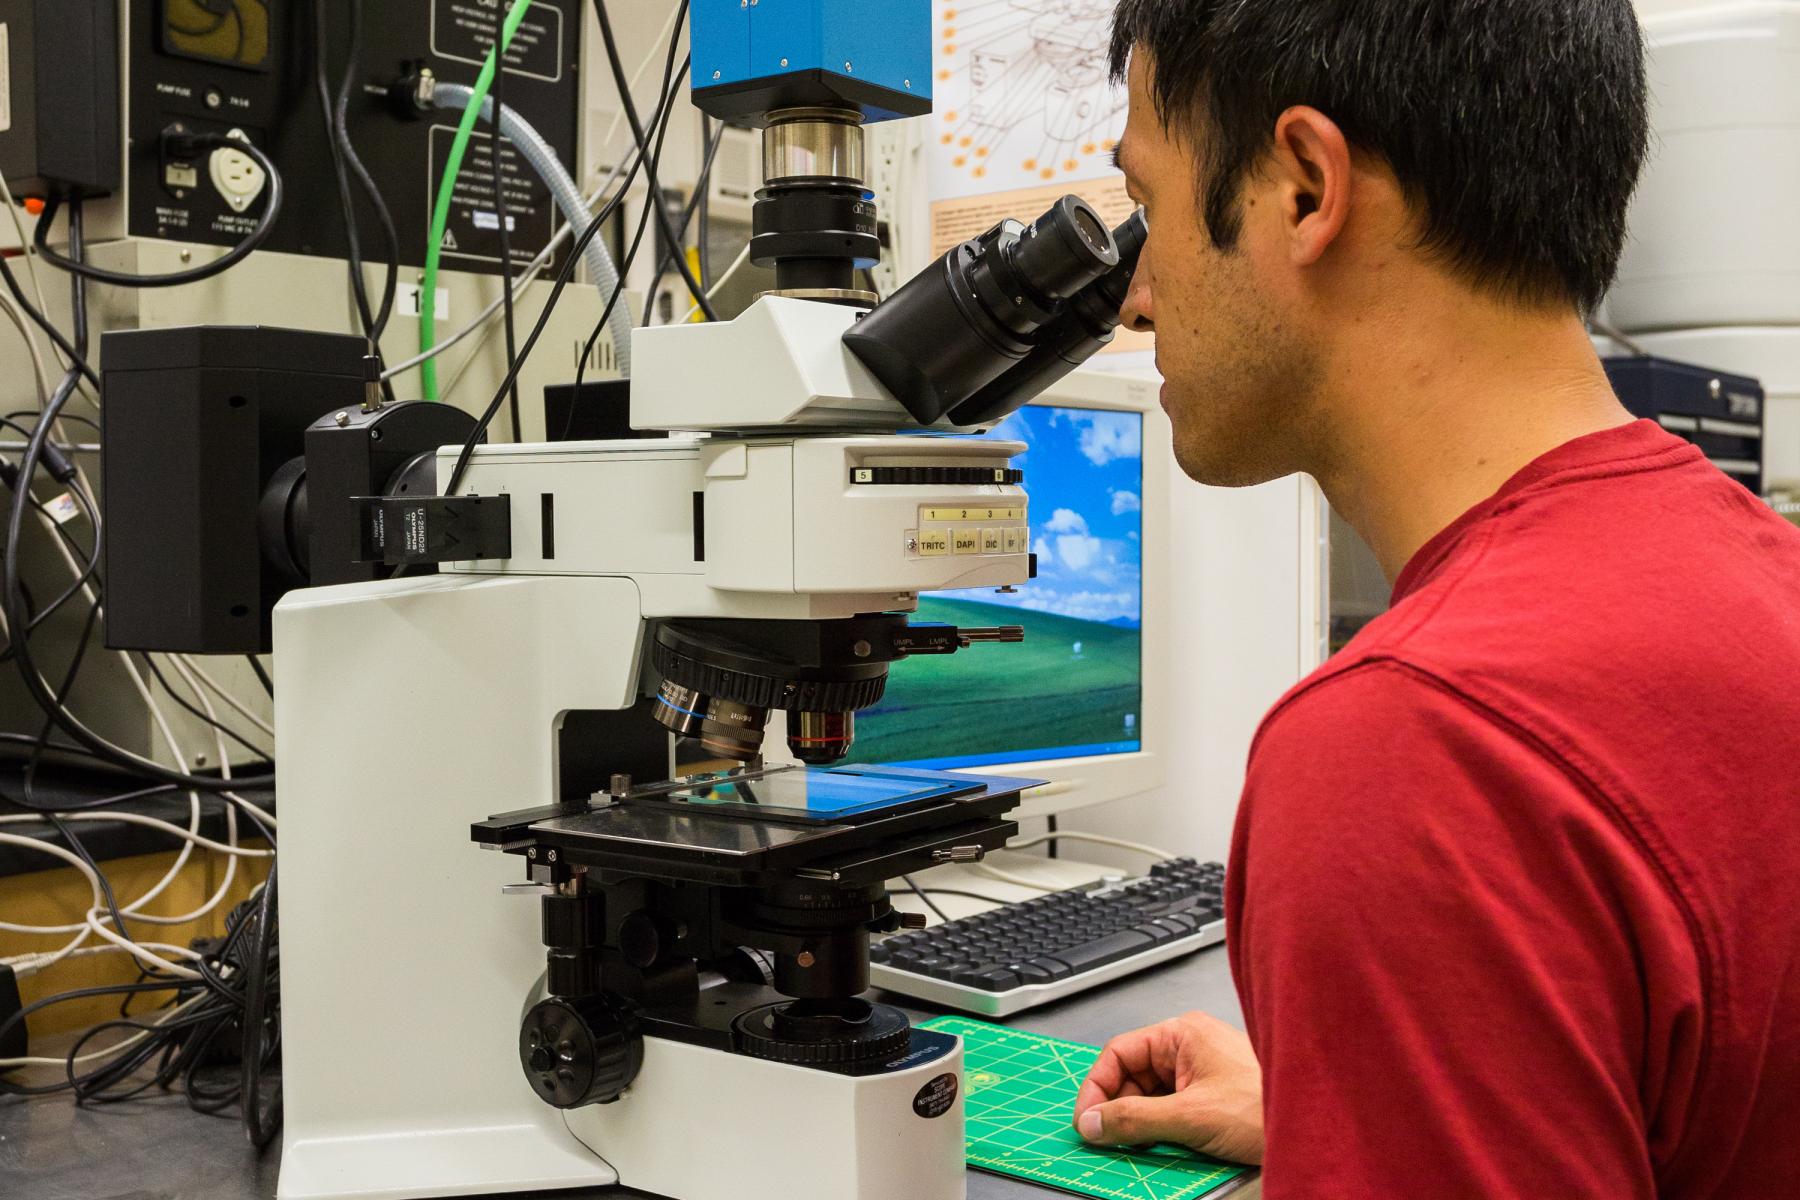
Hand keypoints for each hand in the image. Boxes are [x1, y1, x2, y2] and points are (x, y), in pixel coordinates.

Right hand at [1071, 1011, 1264, 1163]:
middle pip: (1133, 1076)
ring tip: (1144, 1146)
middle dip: (1120, 1109)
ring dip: (1143, 1124)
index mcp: (1182, 1034)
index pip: (1119, 1053)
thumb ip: (1135, 1120)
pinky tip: (1167, 1146)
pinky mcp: (1213, 1098)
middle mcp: (1191, 1048)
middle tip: (1108, 1140)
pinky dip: (1163, 1130)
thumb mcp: (1190, 1117)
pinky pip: (1172, 1111)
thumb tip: (1094, 1123)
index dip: (1097, 1088)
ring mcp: (1203, 1073)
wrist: (1317, 1127)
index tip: (1087, 1121)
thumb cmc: (1268, 1105)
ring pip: (1152, 1097)